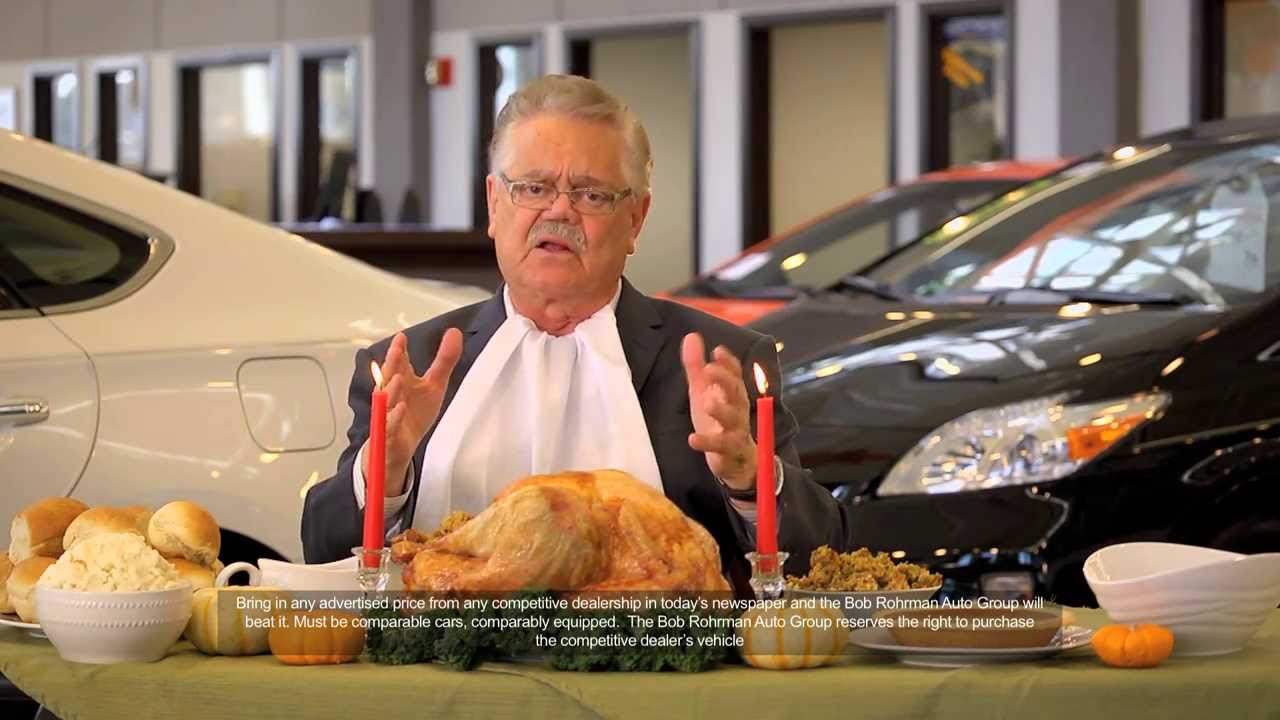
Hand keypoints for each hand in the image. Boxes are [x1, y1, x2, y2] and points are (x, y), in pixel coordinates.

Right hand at [364, 328, 462, 493]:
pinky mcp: (388, 435)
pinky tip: (401, 408)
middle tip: (396, 350)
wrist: (398, 447)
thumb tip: (454, 333)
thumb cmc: (413, 413)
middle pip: (389, 378)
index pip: (398, 364)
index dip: (399, 351)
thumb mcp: (434, 385)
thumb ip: (443, 360)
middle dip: (392, 364)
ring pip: (386, 401)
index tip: (402, 337)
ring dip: (391, 390)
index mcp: (402, 382)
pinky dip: (394, 418)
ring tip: (399, 378)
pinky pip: (389, 426)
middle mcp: (392, 396)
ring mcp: (388, 415)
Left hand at [681, 332, 756, 490]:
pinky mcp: (729, 452)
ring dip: (721, 410)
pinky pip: (721, 446)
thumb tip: (691, 336)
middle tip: (709, 369)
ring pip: (733, 419)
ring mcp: (736, 431)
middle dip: (725, 380)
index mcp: (733, 394)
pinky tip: (693, 438)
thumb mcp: (704, 392)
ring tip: (707, 402)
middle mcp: (738, 409)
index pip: (735, 374)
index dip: (728, 363)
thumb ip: (696, 367)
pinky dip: (708, 442)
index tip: (717, 351)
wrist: (737, 461)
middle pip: (736, 392)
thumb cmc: (719, 421)